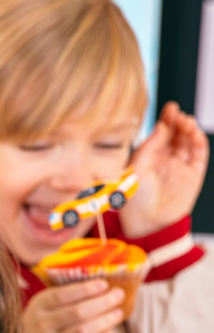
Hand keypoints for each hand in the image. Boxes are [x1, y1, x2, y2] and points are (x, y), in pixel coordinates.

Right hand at [19, 279, 123, 332]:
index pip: (63, 294)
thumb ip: (61, 300)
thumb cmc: (37, 332)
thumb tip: (98, 285)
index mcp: (38, 307)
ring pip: (85, 330)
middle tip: (118, 295)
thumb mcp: (39, 311)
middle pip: (78, 311)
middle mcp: (43, 325)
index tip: (104, 283)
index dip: (86, 289)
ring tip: (118, 313)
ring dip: (106, 320)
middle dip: (103, 302)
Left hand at [120, 102, 209, 237]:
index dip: (165, 121)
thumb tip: (162, 125)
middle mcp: (164, 161)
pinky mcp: (192, 175)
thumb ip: (148, 147)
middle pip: (174, 134)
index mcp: (147, 159)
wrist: (148, 224)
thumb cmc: (135, 200)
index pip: (159, 135)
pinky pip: (198, 154)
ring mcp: (179, 167)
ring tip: (185, 122)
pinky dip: (198, 141)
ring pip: (187, 141)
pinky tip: (193, 133)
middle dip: (177, 121)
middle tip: (177, 113)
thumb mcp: (136, 169)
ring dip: (188, 129)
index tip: (169, 108)